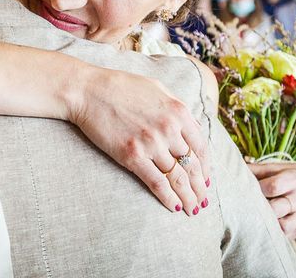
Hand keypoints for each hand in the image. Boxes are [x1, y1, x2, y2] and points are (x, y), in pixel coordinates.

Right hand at [70, 67, 209, 215]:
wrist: (89, 91)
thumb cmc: (122, 87)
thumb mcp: (158, 89)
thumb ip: (177, 108)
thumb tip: (191, 126)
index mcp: (178, 112)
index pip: (201, 147)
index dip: (206, 167)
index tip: (206, 179)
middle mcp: (169, 129)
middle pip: (192, 165)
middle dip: (200, 187)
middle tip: (202, 201)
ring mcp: (151, 144)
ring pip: (177, 178)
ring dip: (187, 197)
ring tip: (192, 209)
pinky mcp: (132, 156)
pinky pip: (157, 183)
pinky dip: (168, 198)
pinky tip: (174, 207)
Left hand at [248, 162, 295, 238]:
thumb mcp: (282, 168)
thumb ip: (260, 169)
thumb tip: (237, 167)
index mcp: (293, 180)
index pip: (273, 187)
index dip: (257, 189)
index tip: (246, 189)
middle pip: (275, 208)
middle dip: (259, 208)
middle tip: (246, 206)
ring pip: (281, 226)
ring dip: (266, 223)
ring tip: (256, 217)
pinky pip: (285, 236)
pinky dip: (274, 233)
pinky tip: (265, 226)